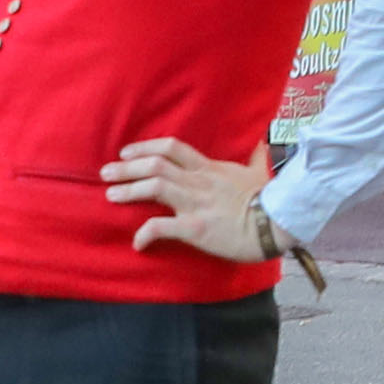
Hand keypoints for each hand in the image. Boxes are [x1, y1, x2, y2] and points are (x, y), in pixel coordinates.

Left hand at [102, 136, 273, 269]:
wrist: (276, 223)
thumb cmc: (268, 199)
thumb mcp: (258, 172)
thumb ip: (255, 156)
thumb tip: (260, 141)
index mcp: (209, 168)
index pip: (172, 148)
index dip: (145, 147)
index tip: (126, 152)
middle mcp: (198, 182)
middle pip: (155, 165)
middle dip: (127, 167)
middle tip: (106, 173)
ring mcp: (195, 204)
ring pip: (154, 187)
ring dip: (129, 190)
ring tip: (111, 196)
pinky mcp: (195, 228)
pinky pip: (162, 227)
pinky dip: (145, 234)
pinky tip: (137, 242)